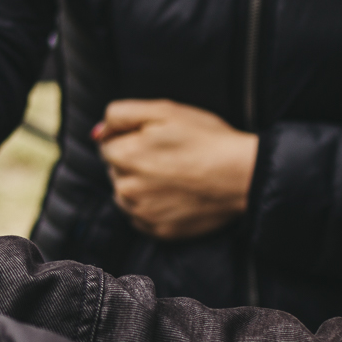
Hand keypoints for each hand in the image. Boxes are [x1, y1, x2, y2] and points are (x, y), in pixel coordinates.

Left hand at [94, 99, 258, 239]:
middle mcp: (126, 189)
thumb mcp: (164, 111)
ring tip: (174, 175)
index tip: (155, 139)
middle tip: (170, 156)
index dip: (130, 138)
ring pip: (127, 194)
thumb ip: (121, 115)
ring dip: (140, 185)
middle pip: (116, 170)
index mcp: (123, 157)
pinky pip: (142, 217)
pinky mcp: (158, 231)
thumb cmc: (207, 140)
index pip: (107, 145)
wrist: (244, 175)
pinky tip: (176, 195)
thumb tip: (97, 133)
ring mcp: (142, 213)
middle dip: (133, 162)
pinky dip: (153, 206)